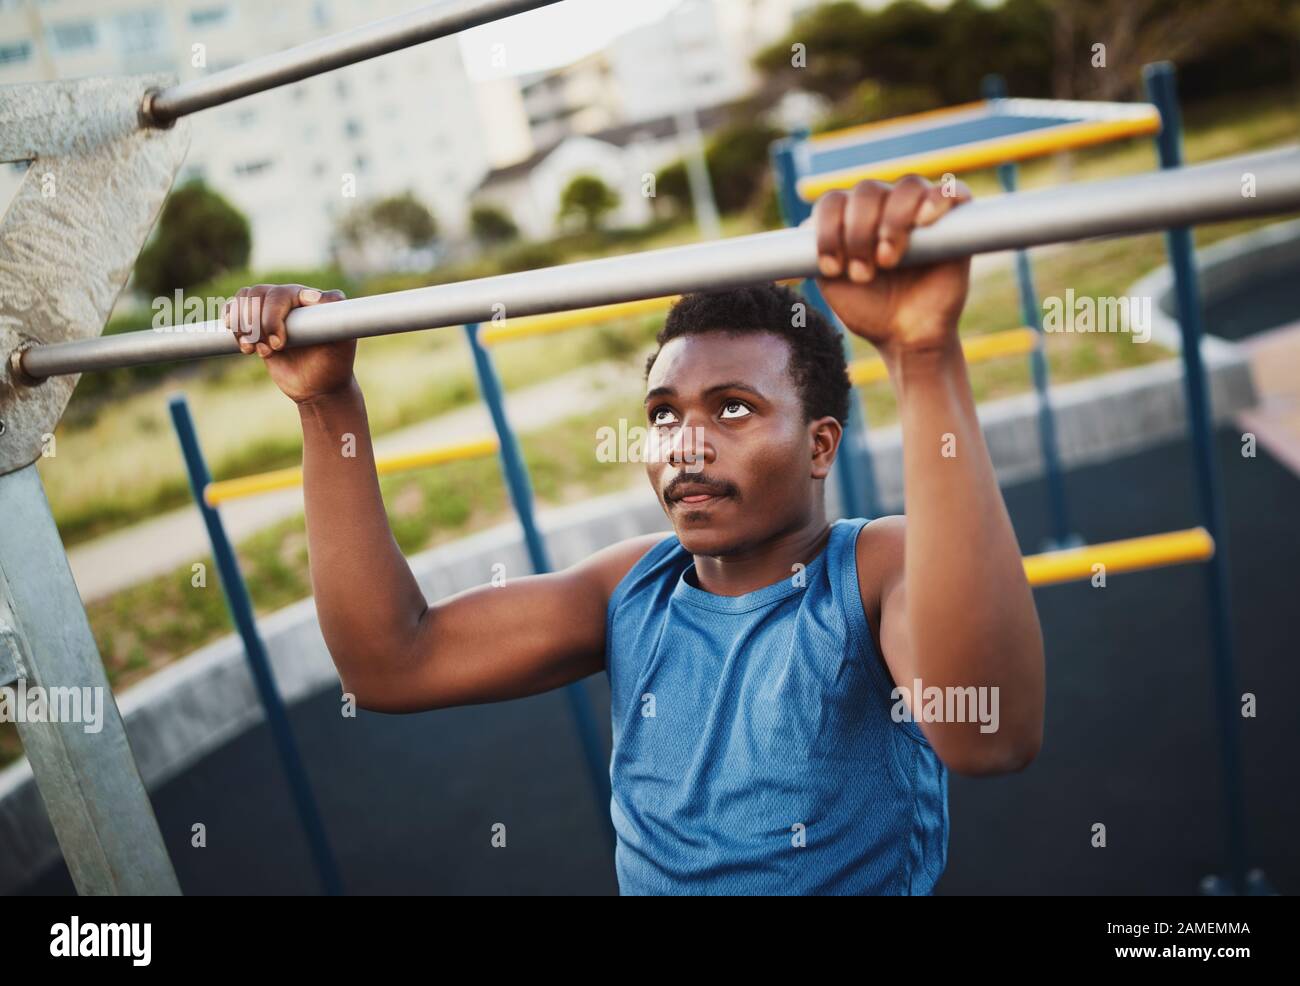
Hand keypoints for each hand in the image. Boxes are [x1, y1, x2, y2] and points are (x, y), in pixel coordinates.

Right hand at [225, 284, 355, 403]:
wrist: (317, 386)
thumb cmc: (333, 365)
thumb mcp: (343, 344)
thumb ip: (339, 320)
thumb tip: (321, 296)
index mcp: (312, 299)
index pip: (283, 293)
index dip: (274, 316)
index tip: (279, 343)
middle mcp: (292, 298)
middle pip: (259, 294)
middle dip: (258, 325)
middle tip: (271, 351)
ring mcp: (273, 309)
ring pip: (244, 298)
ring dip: (244, 325)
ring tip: (255, 349)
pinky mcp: (257, 322)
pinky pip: (234, 310)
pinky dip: (233, 328)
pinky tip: (246, 347)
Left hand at [812, 175, 971, 357]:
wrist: (907, 337)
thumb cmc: (870, 309)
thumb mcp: (834, 282)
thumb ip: (817, 253)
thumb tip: (804, 228)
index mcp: (852, 219)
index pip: (834, 202)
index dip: (828, 230)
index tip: (830, 268)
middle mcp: (885, 208)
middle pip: (867, 191)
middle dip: (858, 232)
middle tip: (862, 273)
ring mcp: (919, 212)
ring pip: (907, 187)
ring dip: (892, 221)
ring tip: (887, 259)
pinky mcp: (954, 222)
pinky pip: (950, 191)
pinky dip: (937, 198)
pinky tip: (924, 221)